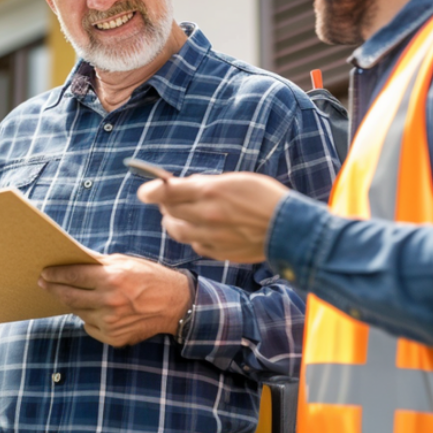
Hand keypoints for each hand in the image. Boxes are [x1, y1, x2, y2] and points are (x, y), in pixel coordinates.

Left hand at [39, 254, 191, 347]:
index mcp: (112, 279)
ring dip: (72, 303)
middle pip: (70, 296)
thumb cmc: (150, 278)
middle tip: (44, 283)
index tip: (45, 273)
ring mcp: (111, 323)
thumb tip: (74, 256)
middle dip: (54, 288)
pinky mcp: (114, 337)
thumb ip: (98, 262)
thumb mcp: (125, 262)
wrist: (175, 304)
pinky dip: (89, 317)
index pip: (73, 276)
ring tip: (69, 293)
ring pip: (78, 312)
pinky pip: (90, 326)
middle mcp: (109, 302)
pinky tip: (96, 309)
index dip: (55, 274)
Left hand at [137, 172, 287, 262]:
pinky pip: (195, 245)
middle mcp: (206, 215)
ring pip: (178, 231)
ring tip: (175, 216)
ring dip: (172, 222)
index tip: (144, 191)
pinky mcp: (218, 252)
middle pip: (170, 211)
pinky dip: (192, 237)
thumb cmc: (265, 197)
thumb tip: (186, 186)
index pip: (168, 191)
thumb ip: (207, 184)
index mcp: (210, 192)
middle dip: (164, 204)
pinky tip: (198, 230)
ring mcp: (211, 236)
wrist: (288, 228)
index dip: (152, 190)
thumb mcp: (235, 181)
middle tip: (166, 199)